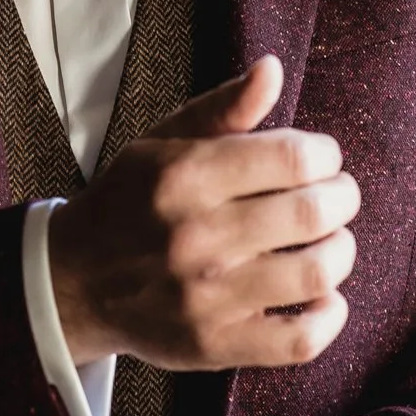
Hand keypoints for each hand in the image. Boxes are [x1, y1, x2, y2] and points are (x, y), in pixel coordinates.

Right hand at [46, 54, 357, 371]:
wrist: (74, 281)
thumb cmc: (132, 201)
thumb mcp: (163, 141)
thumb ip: (223, 107)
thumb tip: (272, 70)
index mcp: (184, 175)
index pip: (294, 158)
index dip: (324, 155)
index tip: (319, 160)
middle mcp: (194, 236)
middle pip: (313, 213)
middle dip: (341, 199)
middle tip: (335, 198)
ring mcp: (205, 296)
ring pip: (316, 273)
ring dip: (340, 252)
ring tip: (330, 242)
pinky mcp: (213, 345)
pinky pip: (299, 340)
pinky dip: (328, 316)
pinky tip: (323, 297)